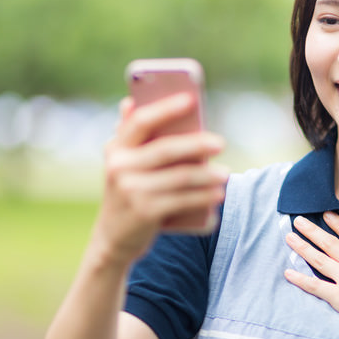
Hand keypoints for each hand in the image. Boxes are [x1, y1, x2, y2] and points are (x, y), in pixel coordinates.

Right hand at [94, 93, 227, 266]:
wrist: (113, 239)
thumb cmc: (128, 192)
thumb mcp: (125, 164)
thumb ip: (131, 136)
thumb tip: (130, 102)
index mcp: (116, 148)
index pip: (140, 121)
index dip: (165, 108)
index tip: (190, 99)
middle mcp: (119, 167)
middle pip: (164, 150)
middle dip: (196, 144)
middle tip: (220, 143)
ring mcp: (130, 191)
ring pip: (178, 177)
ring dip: (206, 175)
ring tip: (226, 174)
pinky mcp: (144, 213)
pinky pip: (181, 200)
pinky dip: (203, 197)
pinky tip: (218, 194)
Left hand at [284, 212, 338, 333]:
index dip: (338, 224)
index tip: (326, 214)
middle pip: (330, 244)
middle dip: (313, 230)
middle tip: (298, 220)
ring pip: (319, 259)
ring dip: (303, 248)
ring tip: (288, 237)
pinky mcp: (338, 297)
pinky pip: (315, 286)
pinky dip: (300, 279)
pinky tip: (287, 273)